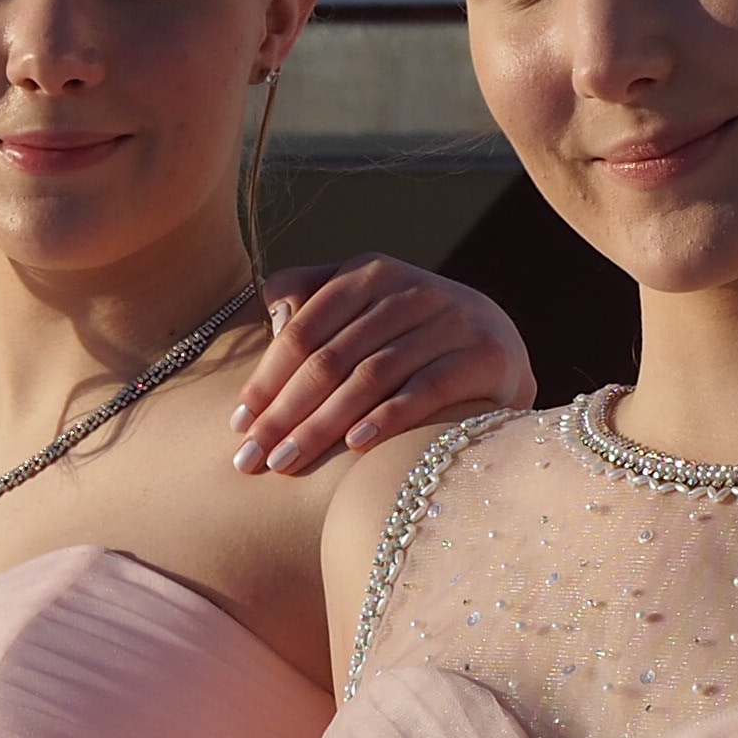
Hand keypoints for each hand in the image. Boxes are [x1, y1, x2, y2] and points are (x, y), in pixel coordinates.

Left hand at [229, 260, 536, 472]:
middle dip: (286, 412)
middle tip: (254, 458)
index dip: (266, 378)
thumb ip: (310, 300)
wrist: (499, 349)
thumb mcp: (361, 309)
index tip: (238, 426)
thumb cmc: (409, 337)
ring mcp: (453, 319)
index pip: (304, 329)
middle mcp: (411, 289)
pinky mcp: (487, 355)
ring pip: (373, 375)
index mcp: (370, 274)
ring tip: (288, 462)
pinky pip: (428, 389)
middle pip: (332, 357)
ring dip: (323, 424)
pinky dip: (388, 418)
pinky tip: (353, 447)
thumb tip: (272, 316)